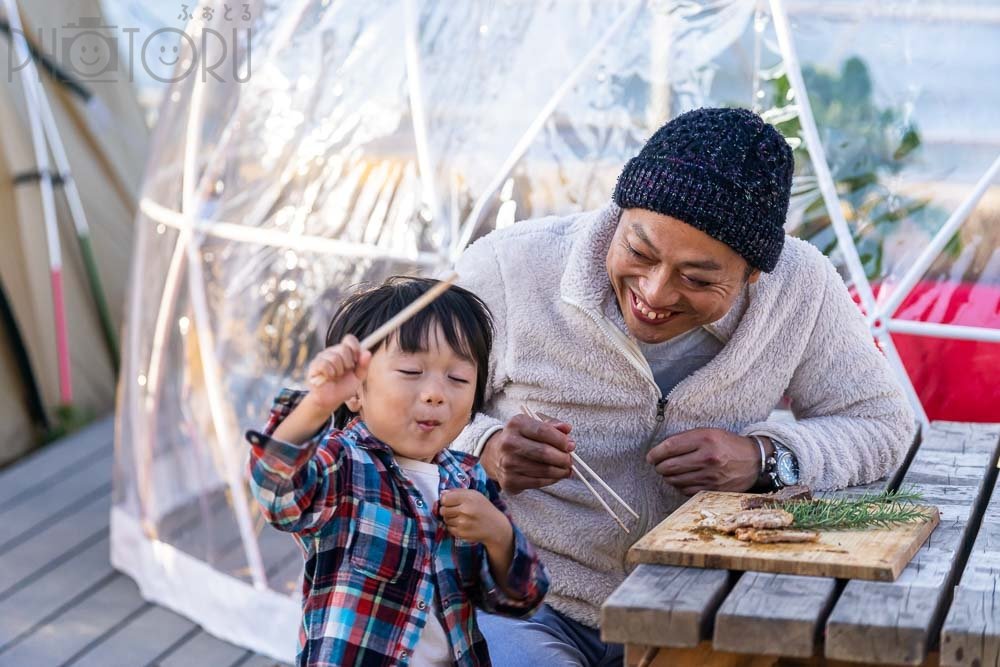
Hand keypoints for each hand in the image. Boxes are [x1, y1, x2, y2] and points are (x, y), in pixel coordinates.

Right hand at [305, 335, 371, 412]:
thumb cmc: (344, 387)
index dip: (355, 347)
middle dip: (348, 363)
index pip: (349, 339)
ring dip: (338, 371)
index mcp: (344, 352)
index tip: (356, 359)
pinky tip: (329, 378)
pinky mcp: (314, 365)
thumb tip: (367, 352)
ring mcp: (322, 357)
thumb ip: (363, 365)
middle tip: (344, 372)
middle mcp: (332, 351)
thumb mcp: (358, 377)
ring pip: (334, 357)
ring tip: (336, 377)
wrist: (330, 400)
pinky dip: (330, 374)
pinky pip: (324, 364)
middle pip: (343, 348)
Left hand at [440, 489, 511, 548]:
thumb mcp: (475, 495)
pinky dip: (453, 527)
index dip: (445, 500)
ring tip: (460, 517)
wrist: (495, 527)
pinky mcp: (462, 533)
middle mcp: (465, 510)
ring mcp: (463, 523)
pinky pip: (449, 528)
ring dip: (450, 518)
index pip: (445, 499)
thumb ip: (458, 492)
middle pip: (443, 510)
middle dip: (446, 510)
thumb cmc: (484, 508)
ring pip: (445, 520)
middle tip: (454, 510)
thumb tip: (442, 493)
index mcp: (468, 498)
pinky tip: (462, 524)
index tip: (449, 501)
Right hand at [480, 414, 574, 493]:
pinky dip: (552, 480)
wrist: (495, 454)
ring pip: (544, 470)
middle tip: (570, 460)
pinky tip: (555, 475)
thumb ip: (551, 425)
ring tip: (566, 469)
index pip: (543, 431)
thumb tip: (567, 429)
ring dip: (561, 471)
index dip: (561, 440)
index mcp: (516, 424)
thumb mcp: (532, 425)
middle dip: (563, 458)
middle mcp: (509, 443)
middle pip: (544, 452)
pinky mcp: (510, 481)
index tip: (571, 445)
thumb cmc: (520, 438)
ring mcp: (508, 463)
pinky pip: (539, 482)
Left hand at [646, 428, 760, 495]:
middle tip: (658, 465)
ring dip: (667, 477)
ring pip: (675, 480)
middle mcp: (708, 457)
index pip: (670, 447)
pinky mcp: (713, 490)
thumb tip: (661, 450)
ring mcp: (711, 476)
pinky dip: (679, 486)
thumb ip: (686, 439)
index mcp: (705, 439)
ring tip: (669, 472)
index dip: (655, 453)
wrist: (755, 461)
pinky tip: (681, 480)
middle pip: (669, 466)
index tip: (650, 456)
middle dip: (659, 466)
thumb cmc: (728, 445)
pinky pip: (686, 491)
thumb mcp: (709, 433)